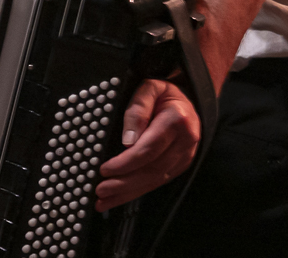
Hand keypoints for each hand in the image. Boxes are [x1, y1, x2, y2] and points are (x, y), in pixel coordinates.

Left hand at [94, 79, 199, 211]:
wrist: (187, 100)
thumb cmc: (163, 93)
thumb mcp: (149, 88)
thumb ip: (138, 109)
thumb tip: (128, 140)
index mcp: (177, 120)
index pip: (149, 149)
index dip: (126, 163)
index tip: (105, 169)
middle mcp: (185, 142)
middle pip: (152, 169)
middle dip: (124, 183)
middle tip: (101, 191)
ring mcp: (185, 156)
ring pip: (155, 180)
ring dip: (129, 193)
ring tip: (105, 200)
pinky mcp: (180, 165)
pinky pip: (158, 181)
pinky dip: (138, 191)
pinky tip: (121, 197)